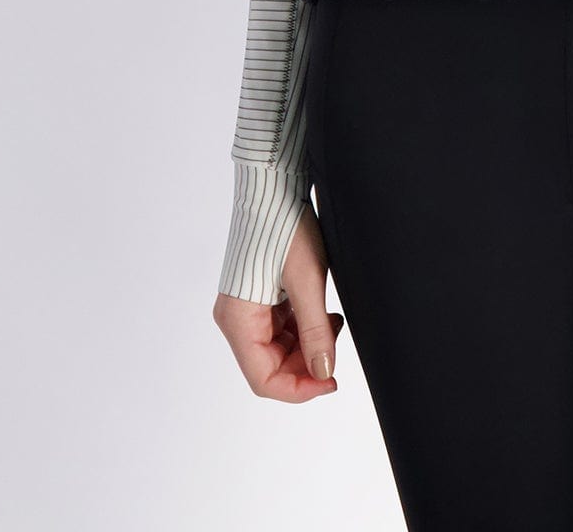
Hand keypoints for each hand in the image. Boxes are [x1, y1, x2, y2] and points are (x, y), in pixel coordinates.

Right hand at [213, 209, 344, 400]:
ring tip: (334, 321)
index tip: (331, 381)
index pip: (264, 380)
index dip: (299, 389)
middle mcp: (236, 319)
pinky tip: (324, 312)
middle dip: (306, 363)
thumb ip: (316, 331)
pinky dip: (303, 326)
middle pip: (271, 365)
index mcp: (238, 321)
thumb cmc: (285, 226)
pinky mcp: (258, 296)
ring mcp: (246, 307)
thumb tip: (323, 372)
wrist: (274, 184)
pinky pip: (280, 327)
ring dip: (307, 343)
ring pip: (278, 348)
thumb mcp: (308, 281)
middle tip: (336, 344)